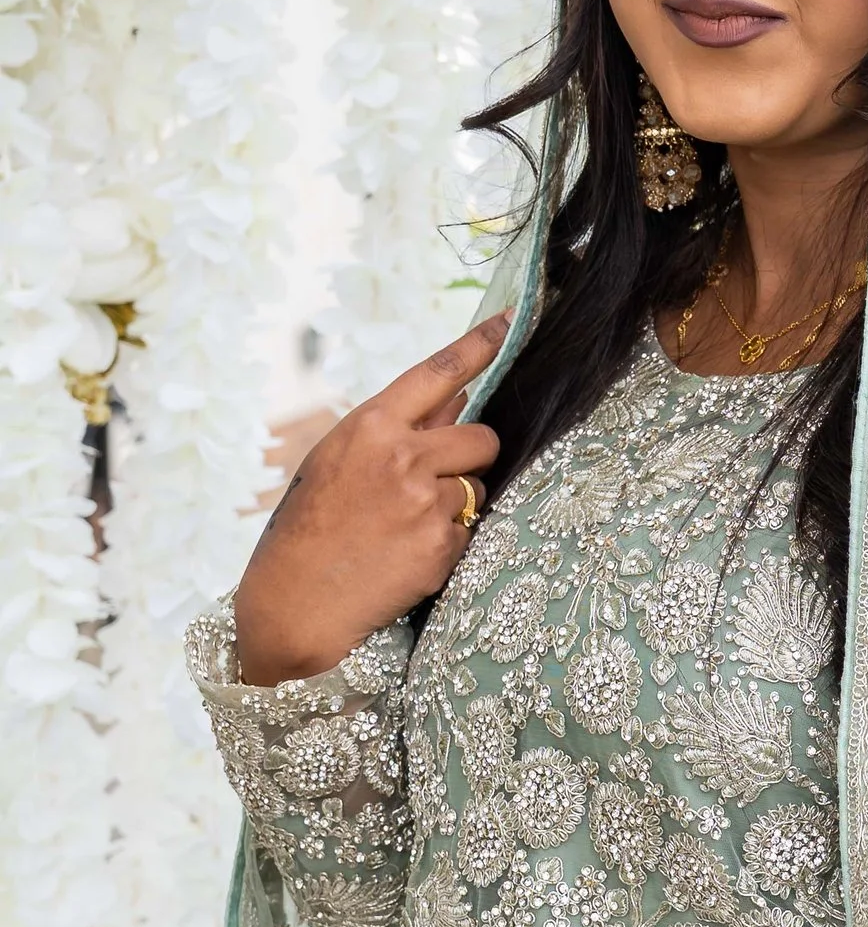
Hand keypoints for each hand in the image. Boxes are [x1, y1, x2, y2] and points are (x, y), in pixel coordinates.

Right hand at [231, 318, 505, 683]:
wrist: (295, 605)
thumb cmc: (309, 529)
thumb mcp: (337, 463)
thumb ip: (395, 431)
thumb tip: (456, 403)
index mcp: (369, 428)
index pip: (438, 374)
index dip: (480, 345)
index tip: (512, 321)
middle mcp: (402, 458)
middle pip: (482, 437)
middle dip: (469, 456)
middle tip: (430, 482)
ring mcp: (425, 503)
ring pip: (477, 486)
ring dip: (454, 503)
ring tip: (402, 526)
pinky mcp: (442, 546)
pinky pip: (468, 530)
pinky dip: (446, 542)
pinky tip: (404, 556)